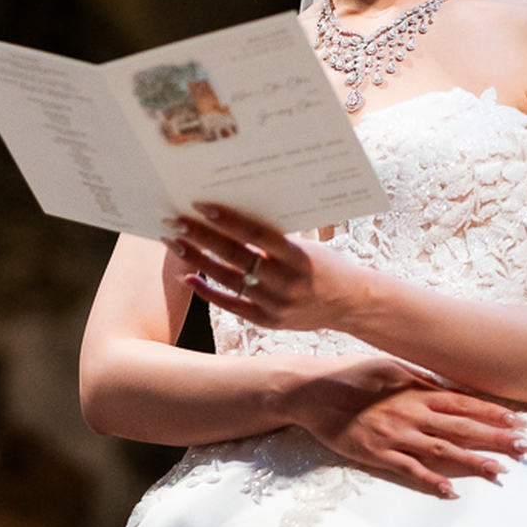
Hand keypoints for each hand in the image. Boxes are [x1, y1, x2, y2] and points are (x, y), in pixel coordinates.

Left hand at [168, 202, 351, 330]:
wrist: (352, 304)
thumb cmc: (326, 265)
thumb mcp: (308, 245)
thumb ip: (274, 237)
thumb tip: (232, 216)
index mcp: (299, 256)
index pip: (257, 234)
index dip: (228, 220)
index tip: (201, 205)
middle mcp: (287, 282)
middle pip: (236, 257)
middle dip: (202, 237)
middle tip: (174, 222)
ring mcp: (277, 304)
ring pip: (229, 280)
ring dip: (198, 260)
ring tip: (175, 242)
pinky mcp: (270, 322)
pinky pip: (232, 306)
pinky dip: (208, 291)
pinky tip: (187, 277)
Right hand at [289, 357, 526, 497]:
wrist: (311, 392)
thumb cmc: (349, 374)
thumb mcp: (388, 366)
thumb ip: (419, 378)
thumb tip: (448, 386)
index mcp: (415, 390)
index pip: (464, 403)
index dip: (493, 414)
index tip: (519, 423)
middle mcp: (411, 413)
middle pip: (462, 428)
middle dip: (497, 438)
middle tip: (526, 449)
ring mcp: (395, 435)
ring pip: (443, 450)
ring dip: (474, 461)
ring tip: (500, 472)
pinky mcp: (376, 453)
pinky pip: (409, 469)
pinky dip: (431, 480)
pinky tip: (451, 491)